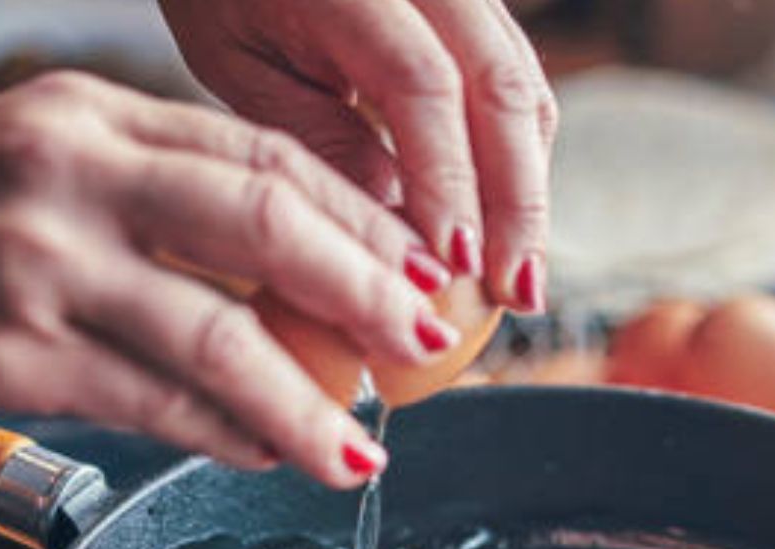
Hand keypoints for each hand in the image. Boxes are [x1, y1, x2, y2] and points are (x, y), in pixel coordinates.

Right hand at [0, 74, 471, 486]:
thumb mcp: (21, 165)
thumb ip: (136, 199)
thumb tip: (265, 277)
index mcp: (84, 113)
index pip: (259, 153)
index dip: (356, 217)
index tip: (411, 267)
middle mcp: (71, 169)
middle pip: (268, 217)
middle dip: (370, 287)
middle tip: (427, 341)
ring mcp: (39, 259)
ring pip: (223, 330)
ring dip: (310, 398)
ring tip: (362, 443)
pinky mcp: (8, 350)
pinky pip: (154, 400)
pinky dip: (225, 433)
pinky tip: (267, 453)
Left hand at [158, 0, 557, 312]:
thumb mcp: (245, 68)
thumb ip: (321, 140)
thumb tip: (401, 239)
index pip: (422, 83)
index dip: (447, 180)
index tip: (452, 266)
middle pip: (501, 86)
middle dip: (517, 201)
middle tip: (514, 293)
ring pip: (525, 87)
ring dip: (529, 189)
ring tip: (519, 278)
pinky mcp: (482, 9)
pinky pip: (518, 82)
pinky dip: (518, 160)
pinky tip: (505, 228)